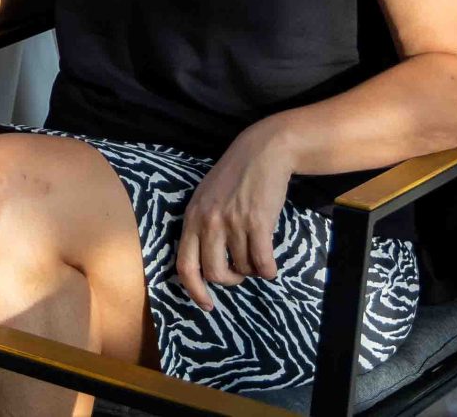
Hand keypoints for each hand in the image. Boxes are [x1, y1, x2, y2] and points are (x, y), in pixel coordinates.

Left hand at [174, 123, 291, 311]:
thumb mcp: (206, 198)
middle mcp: (208, 221)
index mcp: (192, 217)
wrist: (263, 151)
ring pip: (243, 268)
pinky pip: (262, 263)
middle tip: (240, 273)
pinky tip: (271, 265)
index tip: (208, 304)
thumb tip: (203, 267)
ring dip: (252, 269)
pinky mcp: (257, 222)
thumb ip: (201, 226)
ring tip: (257, 254)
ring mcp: (232, 222)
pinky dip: (268, 270)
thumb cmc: (235, 177)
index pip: (184, 265)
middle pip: (214, 273)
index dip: (194, 290)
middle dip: (230, 281)